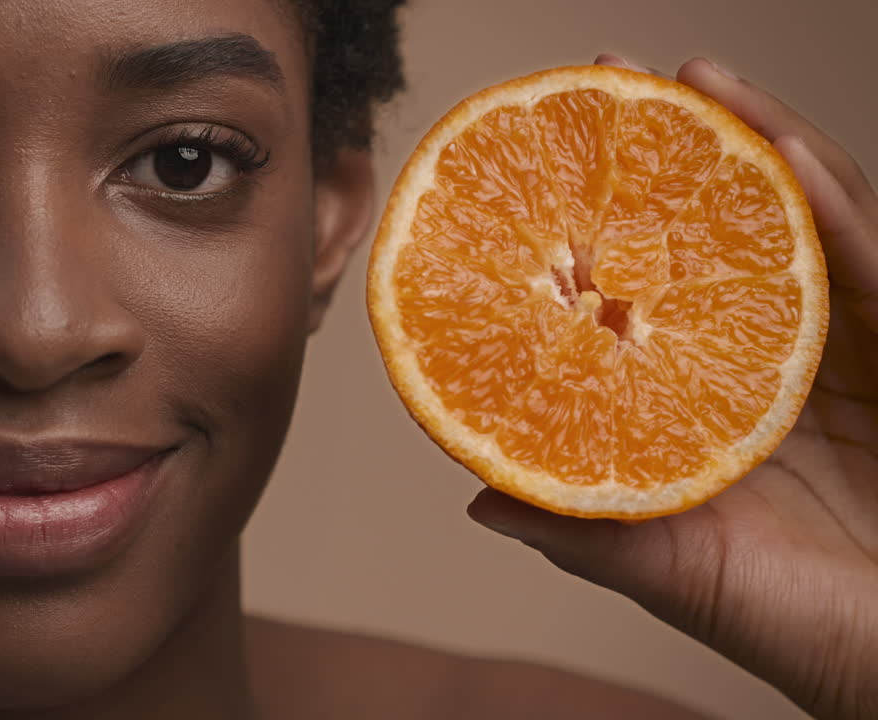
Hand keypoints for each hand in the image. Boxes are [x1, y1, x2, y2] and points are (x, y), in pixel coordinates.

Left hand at [468, 55, 877, 719]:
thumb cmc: (803, 629)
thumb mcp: (675, 573)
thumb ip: (585, 535)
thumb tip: (477, 501)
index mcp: (721, 405)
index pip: (661, 293)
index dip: (610, 228)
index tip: (547, 169)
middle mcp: (783, 366)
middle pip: (728, 233)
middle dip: (672, 153)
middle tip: (610, 80)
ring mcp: (859, 354)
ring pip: (807, 223)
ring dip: (752, 143)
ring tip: (691, 82)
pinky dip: (836, 205)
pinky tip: (783, 152)